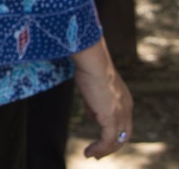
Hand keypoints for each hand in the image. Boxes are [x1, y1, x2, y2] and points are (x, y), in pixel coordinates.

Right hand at [72, 38, 132, 158]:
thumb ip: (94, 103)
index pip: (124, 122)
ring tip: (91, 154)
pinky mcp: (111, 118)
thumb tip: (91, 115)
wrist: (92, 61)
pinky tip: (89, 151)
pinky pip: (107, 140)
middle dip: (112, 146)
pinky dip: (99, 148)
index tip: (101, 139)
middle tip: (99, 153)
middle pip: (124, 135)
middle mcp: (127, 109)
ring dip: (104, 150)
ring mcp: (120, 114)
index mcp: (125, 100)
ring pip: (116, 140)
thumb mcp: (94, 88)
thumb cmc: (90, 67)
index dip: (114, 132)